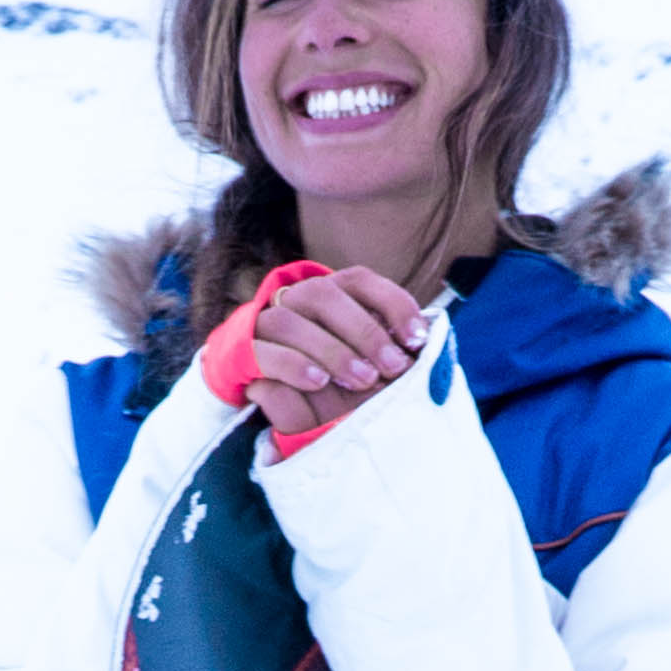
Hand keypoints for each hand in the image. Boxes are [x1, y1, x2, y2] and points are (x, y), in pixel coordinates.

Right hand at [254, 266, 425, 444]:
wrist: (260, 390)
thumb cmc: (323, 373)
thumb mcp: (360, 359)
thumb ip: (386, 347)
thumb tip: (429, 341)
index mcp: (325, 292)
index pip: (359, 280)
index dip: (392, 302)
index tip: (417, 338)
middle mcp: (293, 298)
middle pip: (326, 295)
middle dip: (366, 331)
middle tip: (394, 367)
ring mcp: (263, 322)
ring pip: (292, 320)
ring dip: (332, 350)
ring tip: (362, 378)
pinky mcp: (240, 351)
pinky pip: (263, 350)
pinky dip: (294, 365)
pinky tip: (319, 382)